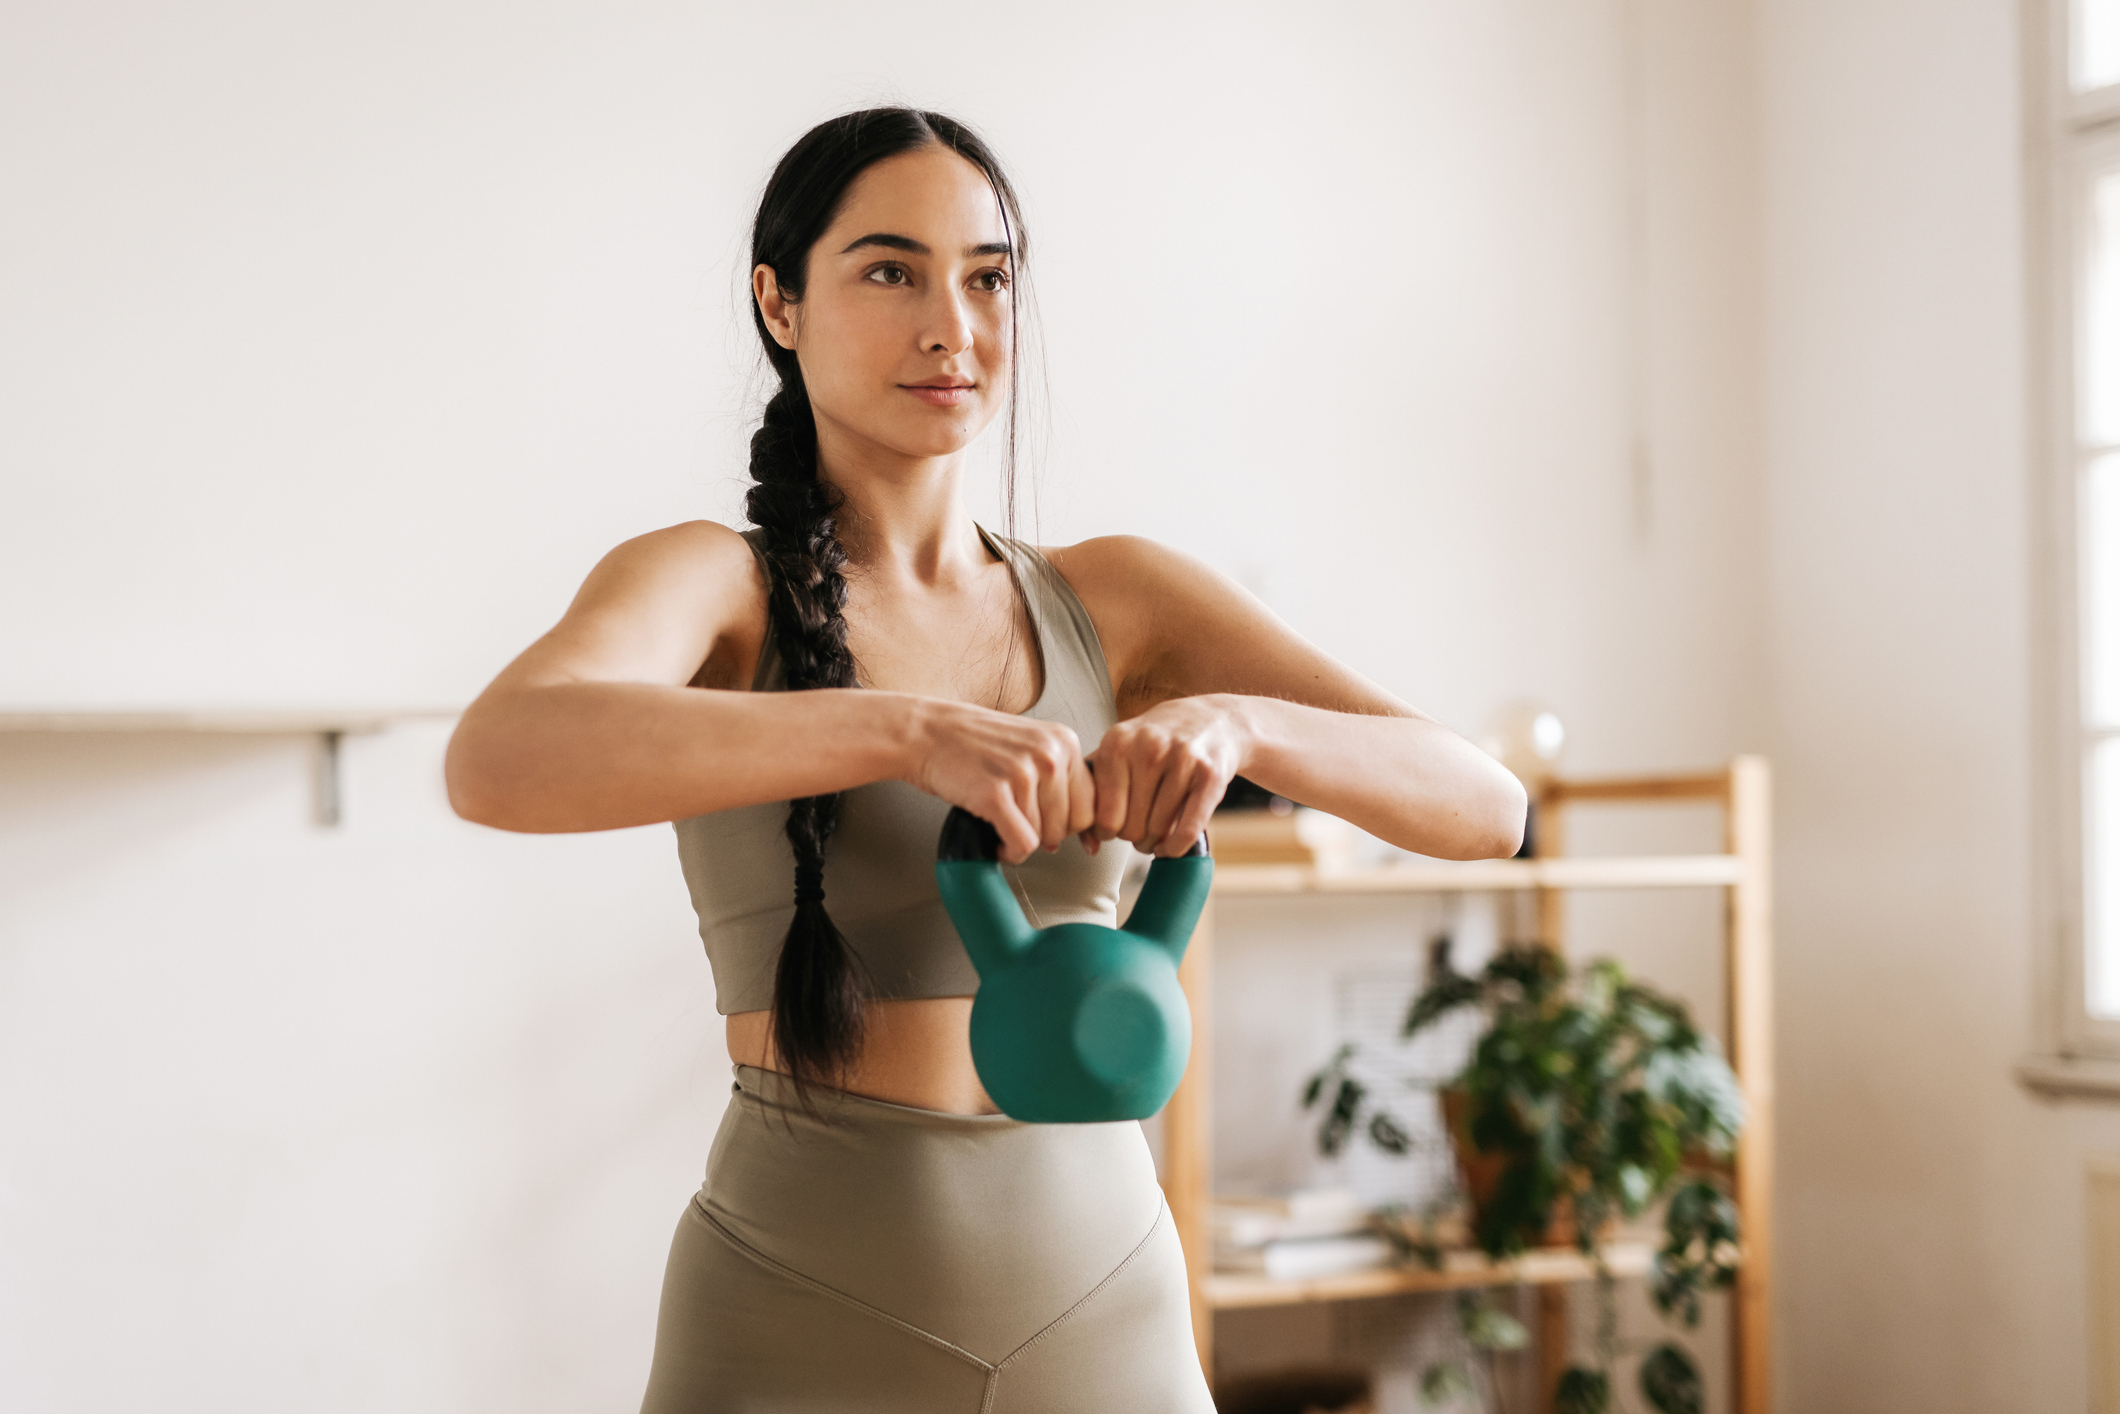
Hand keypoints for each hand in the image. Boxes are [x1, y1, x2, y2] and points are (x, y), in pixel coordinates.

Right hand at [902, 698, 1094, 864]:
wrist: (927, 733)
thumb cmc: (976, 744)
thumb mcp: (1032, 747)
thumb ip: (1061, 781)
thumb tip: (1088, 837)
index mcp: (1065, 742)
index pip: (1092, 805)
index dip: (1070, 824)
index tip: (1049, 826)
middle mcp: (1050, 755)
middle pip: (1071, 825)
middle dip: (1047, 835)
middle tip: (1021, 825)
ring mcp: (1023, 773)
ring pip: (1044, 837)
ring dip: (1023, 842)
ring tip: (1003, 826)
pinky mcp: (995, 794)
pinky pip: (1022, 844)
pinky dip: (1010, 852)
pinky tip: (997, 840)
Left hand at [1086, 694, 1248, 857]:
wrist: (1210, 719)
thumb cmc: (1157, 743)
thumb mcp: (1120, 751)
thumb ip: (1096, 790)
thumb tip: (1089, 844)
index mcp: (1117, 743)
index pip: (1104, 816)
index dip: (1107, 831)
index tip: (1114, 828)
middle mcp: (1148, 748)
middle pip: (1131, 828)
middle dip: (1133, 837)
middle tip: (1139, 829)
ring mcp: (1182, 760)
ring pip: (1158, 831)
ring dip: (1155, 842)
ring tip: (1155, 832)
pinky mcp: (1210, 775)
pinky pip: (1187, 831)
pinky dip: (1176, 848)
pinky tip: (1171, 844)